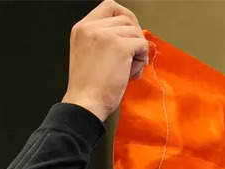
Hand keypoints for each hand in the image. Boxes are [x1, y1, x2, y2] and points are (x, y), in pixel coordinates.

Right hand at [62, 0, 148, 122]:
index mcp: (82, 28)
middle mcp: (91, 28)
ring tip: (128, 69)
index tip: (130, 33)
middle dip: (134, 36)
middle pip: (126, 18)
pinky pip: (142, 45)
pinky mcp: (120, 47)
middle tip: (133, 55)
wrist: (85, 103)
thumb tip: (130, 33)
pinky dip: (142, 59)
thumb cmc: (88, 87)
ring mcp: (105, 35)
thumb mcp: (88, 53)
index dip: (125, 17)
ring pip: (135, 32)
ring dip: (138, 50)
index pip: (110, 6)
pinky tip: (132, 73)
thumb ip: (103, 38)